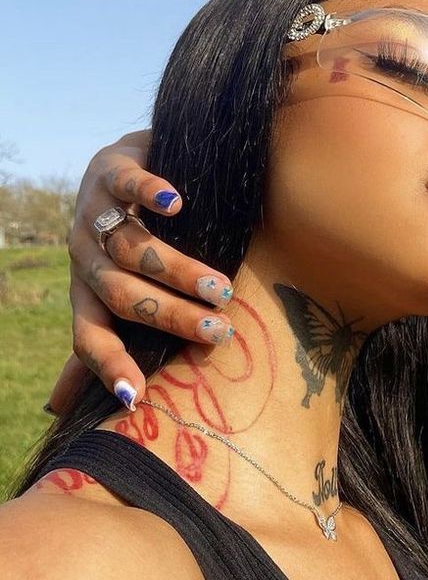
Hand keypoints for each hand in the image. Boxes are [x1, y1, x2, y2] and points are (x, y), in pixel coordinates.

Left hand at [45, 130, 234, 415]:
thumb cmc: (121, 239)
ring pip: (133, 249)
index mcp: (85, 291)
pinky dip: (150, 194)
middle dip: (171, 317)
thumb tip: (56, 413)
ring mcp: (94, 213)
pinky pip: (127, 185)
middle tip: (219, 329)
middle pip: (122, 296)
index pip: (89, 336)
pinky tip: (176, 203)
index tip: (138, 396)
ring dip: (178, 271)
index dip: (108, 366)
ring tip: (219, 286)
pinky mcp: (112, 171)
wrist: (117, 166)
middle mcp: (84, 256)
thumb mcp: (109, 292)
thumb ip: (97, 342)